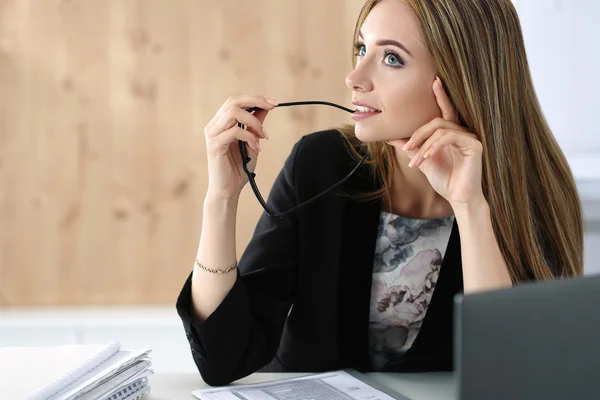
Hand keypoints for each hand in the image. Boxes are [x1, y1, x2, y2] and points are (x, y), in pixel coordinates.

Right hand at [204, 95, 278, 198]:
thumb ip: (255, 126)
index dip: (255, 99)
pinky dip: (250, 137)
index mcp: (221, 124)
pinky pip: (235, 131)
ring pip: (233, 112)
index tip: (274, 102)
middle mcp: (214, 126)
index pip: (235, 101)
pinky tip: (256, 149)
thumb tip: (265, 108)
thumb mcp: (252, 143)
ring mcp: (212, 134)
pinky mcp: (214, 145)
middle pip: (233, 101)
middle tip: (272, 107)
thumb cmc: (238, 169)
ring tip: (263, 136)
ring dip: (253, 121)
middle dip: (256, 101)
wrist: (228, 191)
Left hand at [387, 77, 484, 205]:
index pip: (445, 110)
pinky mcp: (474, 145)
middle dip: (418, 133)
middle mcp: (462, 132)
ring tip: (415, 160)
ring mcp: (469, 137)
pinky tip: (426, 157)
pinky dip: (434, 146)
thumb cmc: (444, 179)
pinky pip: (449, 137)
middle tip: (406, 146)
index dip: (441, 95)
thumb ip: (410, 147)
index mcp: (451, 134)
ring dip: (423, 144)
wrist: (458, 198)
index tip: (434, 81)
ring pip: (441, 128)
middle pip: (437, 120)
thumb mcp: (422, 161)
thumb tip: (391, 137)